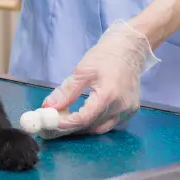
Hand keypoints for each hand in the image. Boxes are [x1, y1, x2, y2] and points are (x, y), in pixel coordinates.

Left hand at [37, 20, 159, 136]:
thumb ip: (66, 91)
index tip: (51, 123)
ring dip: (85, 127)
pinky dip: (97, 122)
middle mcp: (120, 107)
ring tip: (70, 119)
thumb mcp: (81, 71)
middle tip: (56, 123)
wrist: (129, 50)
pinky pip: (111, 124)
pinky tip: (87, 115)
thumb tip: (48, 106)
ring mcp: (128, 111)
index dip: (66, 124)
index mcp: (108, 95)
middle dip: (73, 127)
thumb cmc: (104, 57)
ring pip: (102, 128)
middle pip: (92, 126)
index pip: (84, 118)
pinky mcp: (131, 112)